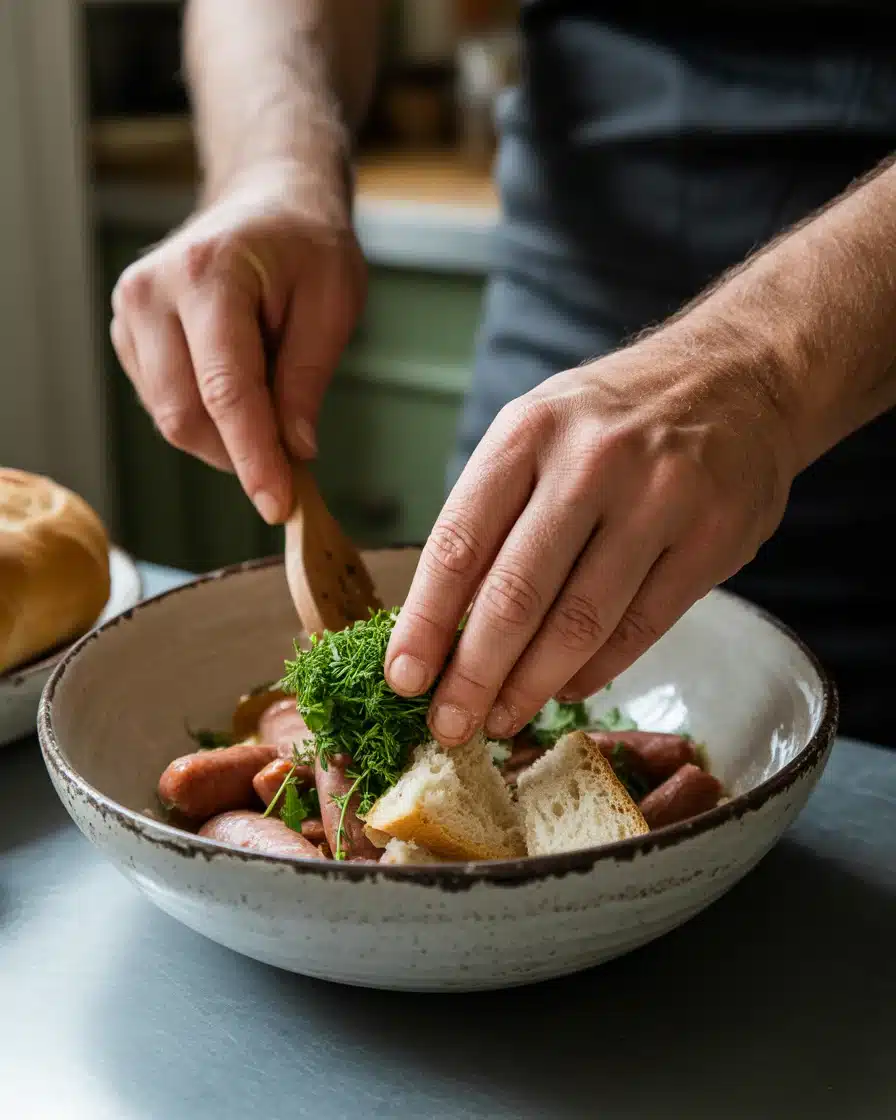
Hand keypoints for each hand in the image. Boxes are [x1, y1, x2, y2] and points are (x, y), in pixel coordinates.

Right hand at [110, 163, 365, 522]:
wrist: (268, 200)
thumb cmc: (307, 246)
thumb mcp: (332, 304)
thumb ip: (307, 379)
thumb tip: (292, 451)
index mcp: (207, 275)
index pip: (225, 391)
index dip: (254, 458)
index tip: (279, 505)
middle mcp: (152, 292)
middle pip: (184, 414)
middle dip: (239, 454)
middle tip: (291, 460)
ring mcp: (130, 312)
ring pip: (169, 417)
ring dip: (224, 437)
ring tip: (271, 400)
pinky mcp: (128, 334)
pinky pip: (163, 403)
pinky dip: (207, 418)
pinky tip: (240, 390)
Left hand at [384, 325, 796, 745]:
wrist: (739, 376)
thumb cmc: (613, 417)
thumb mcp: (539, 432)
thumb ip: (495, 514)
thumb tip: (444, 624)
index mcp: (528, 433)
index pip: (459, 544)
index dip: (425, 622)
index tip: (403, 679)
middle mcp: (590, 463)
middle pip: (516, 594)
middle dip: (473, 675)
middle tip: (447, 727)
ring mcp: (658, 500)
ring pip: (580, 622)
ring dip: (531, 686)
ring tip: (500, 719)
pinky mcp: (713, 538)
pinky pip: (640, 628)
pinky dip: (595, 670)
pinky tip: (566, 688)